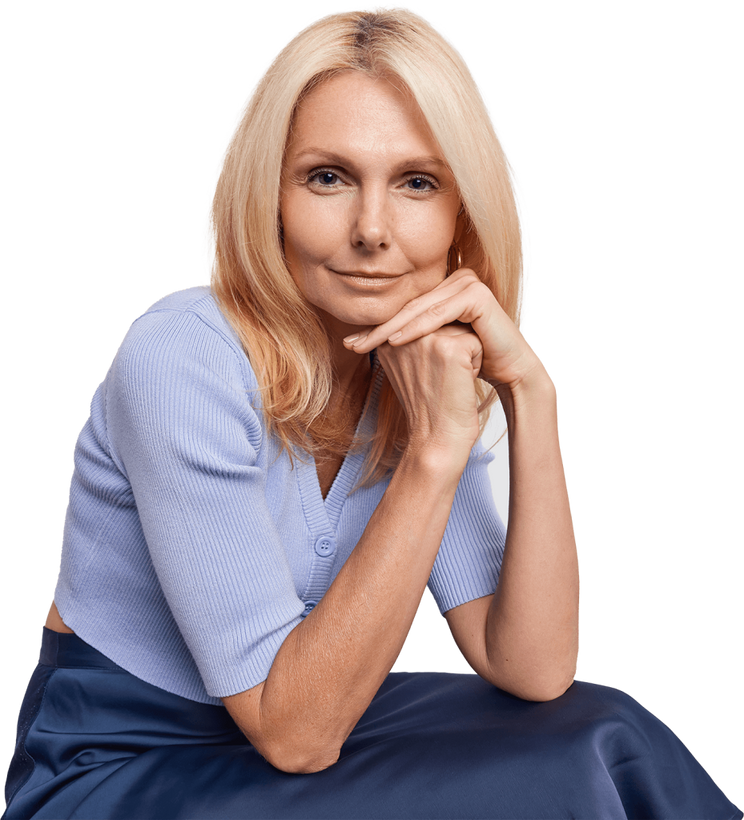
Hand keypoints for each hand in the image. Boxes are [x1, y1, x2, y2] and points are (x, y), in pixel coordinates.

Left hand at [344, 268, 543, 391]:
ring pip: (420, 309)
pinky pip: (439, 314)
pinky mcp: (477, 295)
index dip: (376, 326)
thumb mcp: (433, 348)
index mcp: (444, 287)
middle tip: (352, 345)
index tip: (350, 344)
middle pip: (409, 307)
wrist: (508, 372)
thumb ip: (406, 337)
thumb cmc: (471, 363)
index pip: (404, 307)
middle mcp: (456, 278)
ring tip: (368, 345)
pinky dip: (416, 329)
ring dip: (391, 328)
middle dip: (378, 328)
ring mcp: (468, 282)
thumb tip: (360, 339)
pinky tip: (395, 342)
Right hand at [375, 322, 483, 457]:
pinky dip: (475, 364)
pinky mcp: (450, 348)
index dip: (436, 351)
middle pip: (443, 322)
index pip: (425, 323)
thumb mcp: (408, 369)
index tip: (427, 378)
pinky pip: (475, 342)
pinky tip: (459, 384)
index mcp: (387, 339)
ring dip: (463, 355)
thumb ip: (409, 340)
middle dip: (450, 349)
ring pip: (461, 329)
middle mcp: (401, 335)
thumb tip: (425, 317)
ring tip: (448, 381)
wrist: (436, 440)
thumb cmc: (428, 408)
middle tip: (439, 381)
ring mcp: (425, 340)